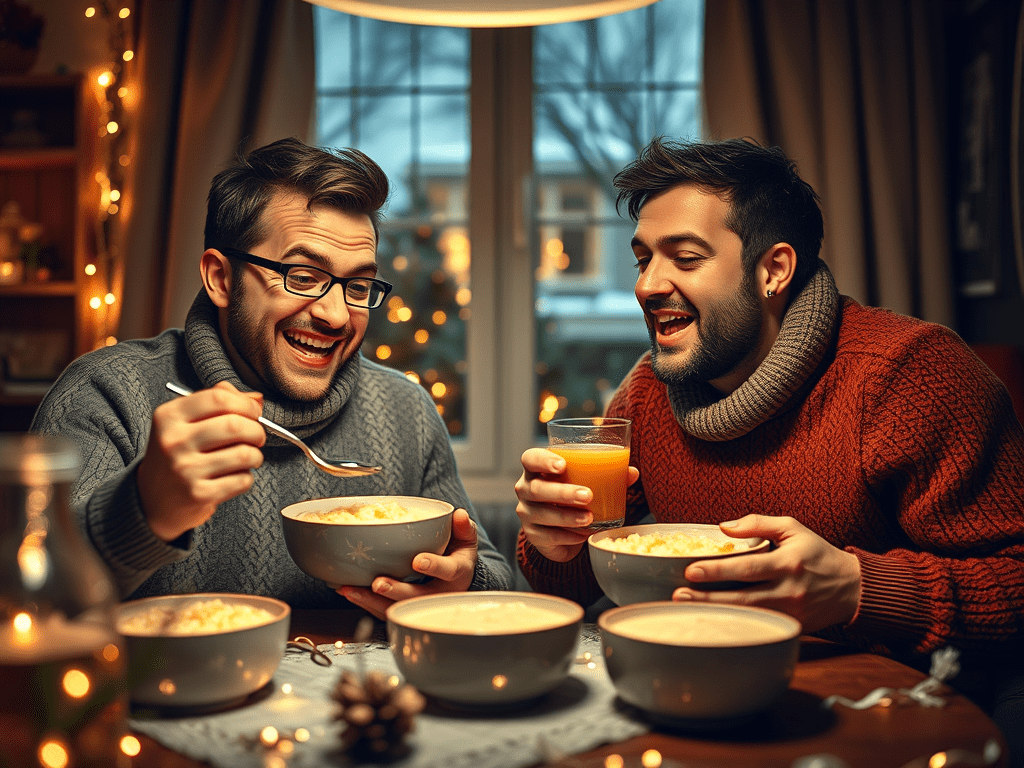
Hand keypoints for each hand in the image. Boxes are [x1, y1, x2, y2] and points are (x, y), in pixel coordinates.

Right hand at [137, 381, 264, 541]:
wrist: (152, 501)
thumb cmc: (176, 456)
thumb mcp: (183, 422)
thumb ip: (217, 403)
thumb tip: (256, 399)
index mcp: (168, 416)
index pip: (218, 398)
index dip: (246, 404)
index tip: (254, 411)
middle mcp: (173, 441)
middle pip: (235, 425)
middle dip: (256, 430)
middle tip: (257, 437)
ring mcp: (185, 469)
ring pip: (244, 454)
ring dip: (255, 456)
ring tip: (248, 458)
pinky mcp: (198, 494)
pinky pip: (242, 480)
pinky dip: (247, 477)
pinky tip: (235, 476)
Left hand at [338, 508, 479, 619]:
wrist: (455, 576)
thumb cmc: (457, 554)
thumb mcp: (466, 539)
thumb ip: (464, 528)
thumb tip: (460, 515)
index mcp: (457, 574)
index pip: (448, 571)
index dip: (434, 566)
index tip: (417, 561)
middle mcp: (439, 595)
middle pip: (417, 597)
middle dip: (396, 591)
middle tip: (378, 583)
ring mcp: (420, 604)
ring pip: (396, 608)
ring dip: (372, 601)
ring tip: (351, 590)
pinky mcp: (404, 608)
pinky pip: (384, 610)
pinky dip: (365, 603)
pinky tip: (350, 593)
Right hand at [514, 447, 639, 562]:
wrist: (560, 529)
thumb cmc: (573, 495)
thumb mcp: (588, 482)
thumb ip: (609, 475)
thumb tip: (632, 472)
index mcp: (537, 469)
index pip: (530, 458)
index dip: (543, 460)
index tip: (562, 465)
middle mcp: (525, 489)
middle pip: (537, 489)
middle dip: (563, 492)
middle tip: (588, 495)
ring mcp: (526, 512)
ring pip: (542, 514)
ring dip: (567, 517)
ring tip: (589, 518)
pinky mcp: (532, 534)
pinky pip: (548, 536)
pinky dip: (567, 536)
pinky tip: (582, 535)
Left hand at [675, 514, 861, 633]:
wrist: (852, 588)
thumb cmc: (818, 554)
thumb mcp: (793, 528)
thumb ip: (758, 523)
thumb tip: (724, 527)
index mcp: (788, 563)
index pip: (747, 569)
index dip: (718, 570)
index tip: (691, 571)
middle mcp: (789, 590)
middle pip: (742, 597)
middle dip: (708, 597)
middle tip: (680, 593)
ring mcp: (791, 613)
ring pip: (748, 615)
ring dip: (715, 612)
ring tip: (687, 606)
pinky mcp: (792, 628)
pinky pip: (759, 626)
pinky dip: (735, 623)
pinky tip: (713, 619)